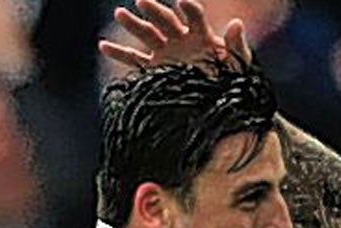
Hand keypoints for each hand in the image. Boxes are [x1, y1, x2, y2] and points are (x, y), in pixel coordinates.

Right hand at [99, 0, 249, 72]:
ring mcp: (165, 52)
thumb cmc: (232, 81)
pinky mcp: (154, 69)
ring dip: (133, 24)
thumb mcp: (239, 64)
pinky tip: (102, 46)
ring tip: (120, 13)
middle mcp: (180, 39)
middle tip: (142, 1)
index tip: (183, 1)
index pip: (193, 16)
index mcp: (200, 34)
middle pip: (164, 19)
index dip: (188, 9)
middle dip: (153, 11)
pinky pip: (134, 60)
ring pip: (146, 34)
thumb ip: (236, 44)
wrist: (219, 104)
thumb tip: (237, 23)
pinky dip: (118, 54)